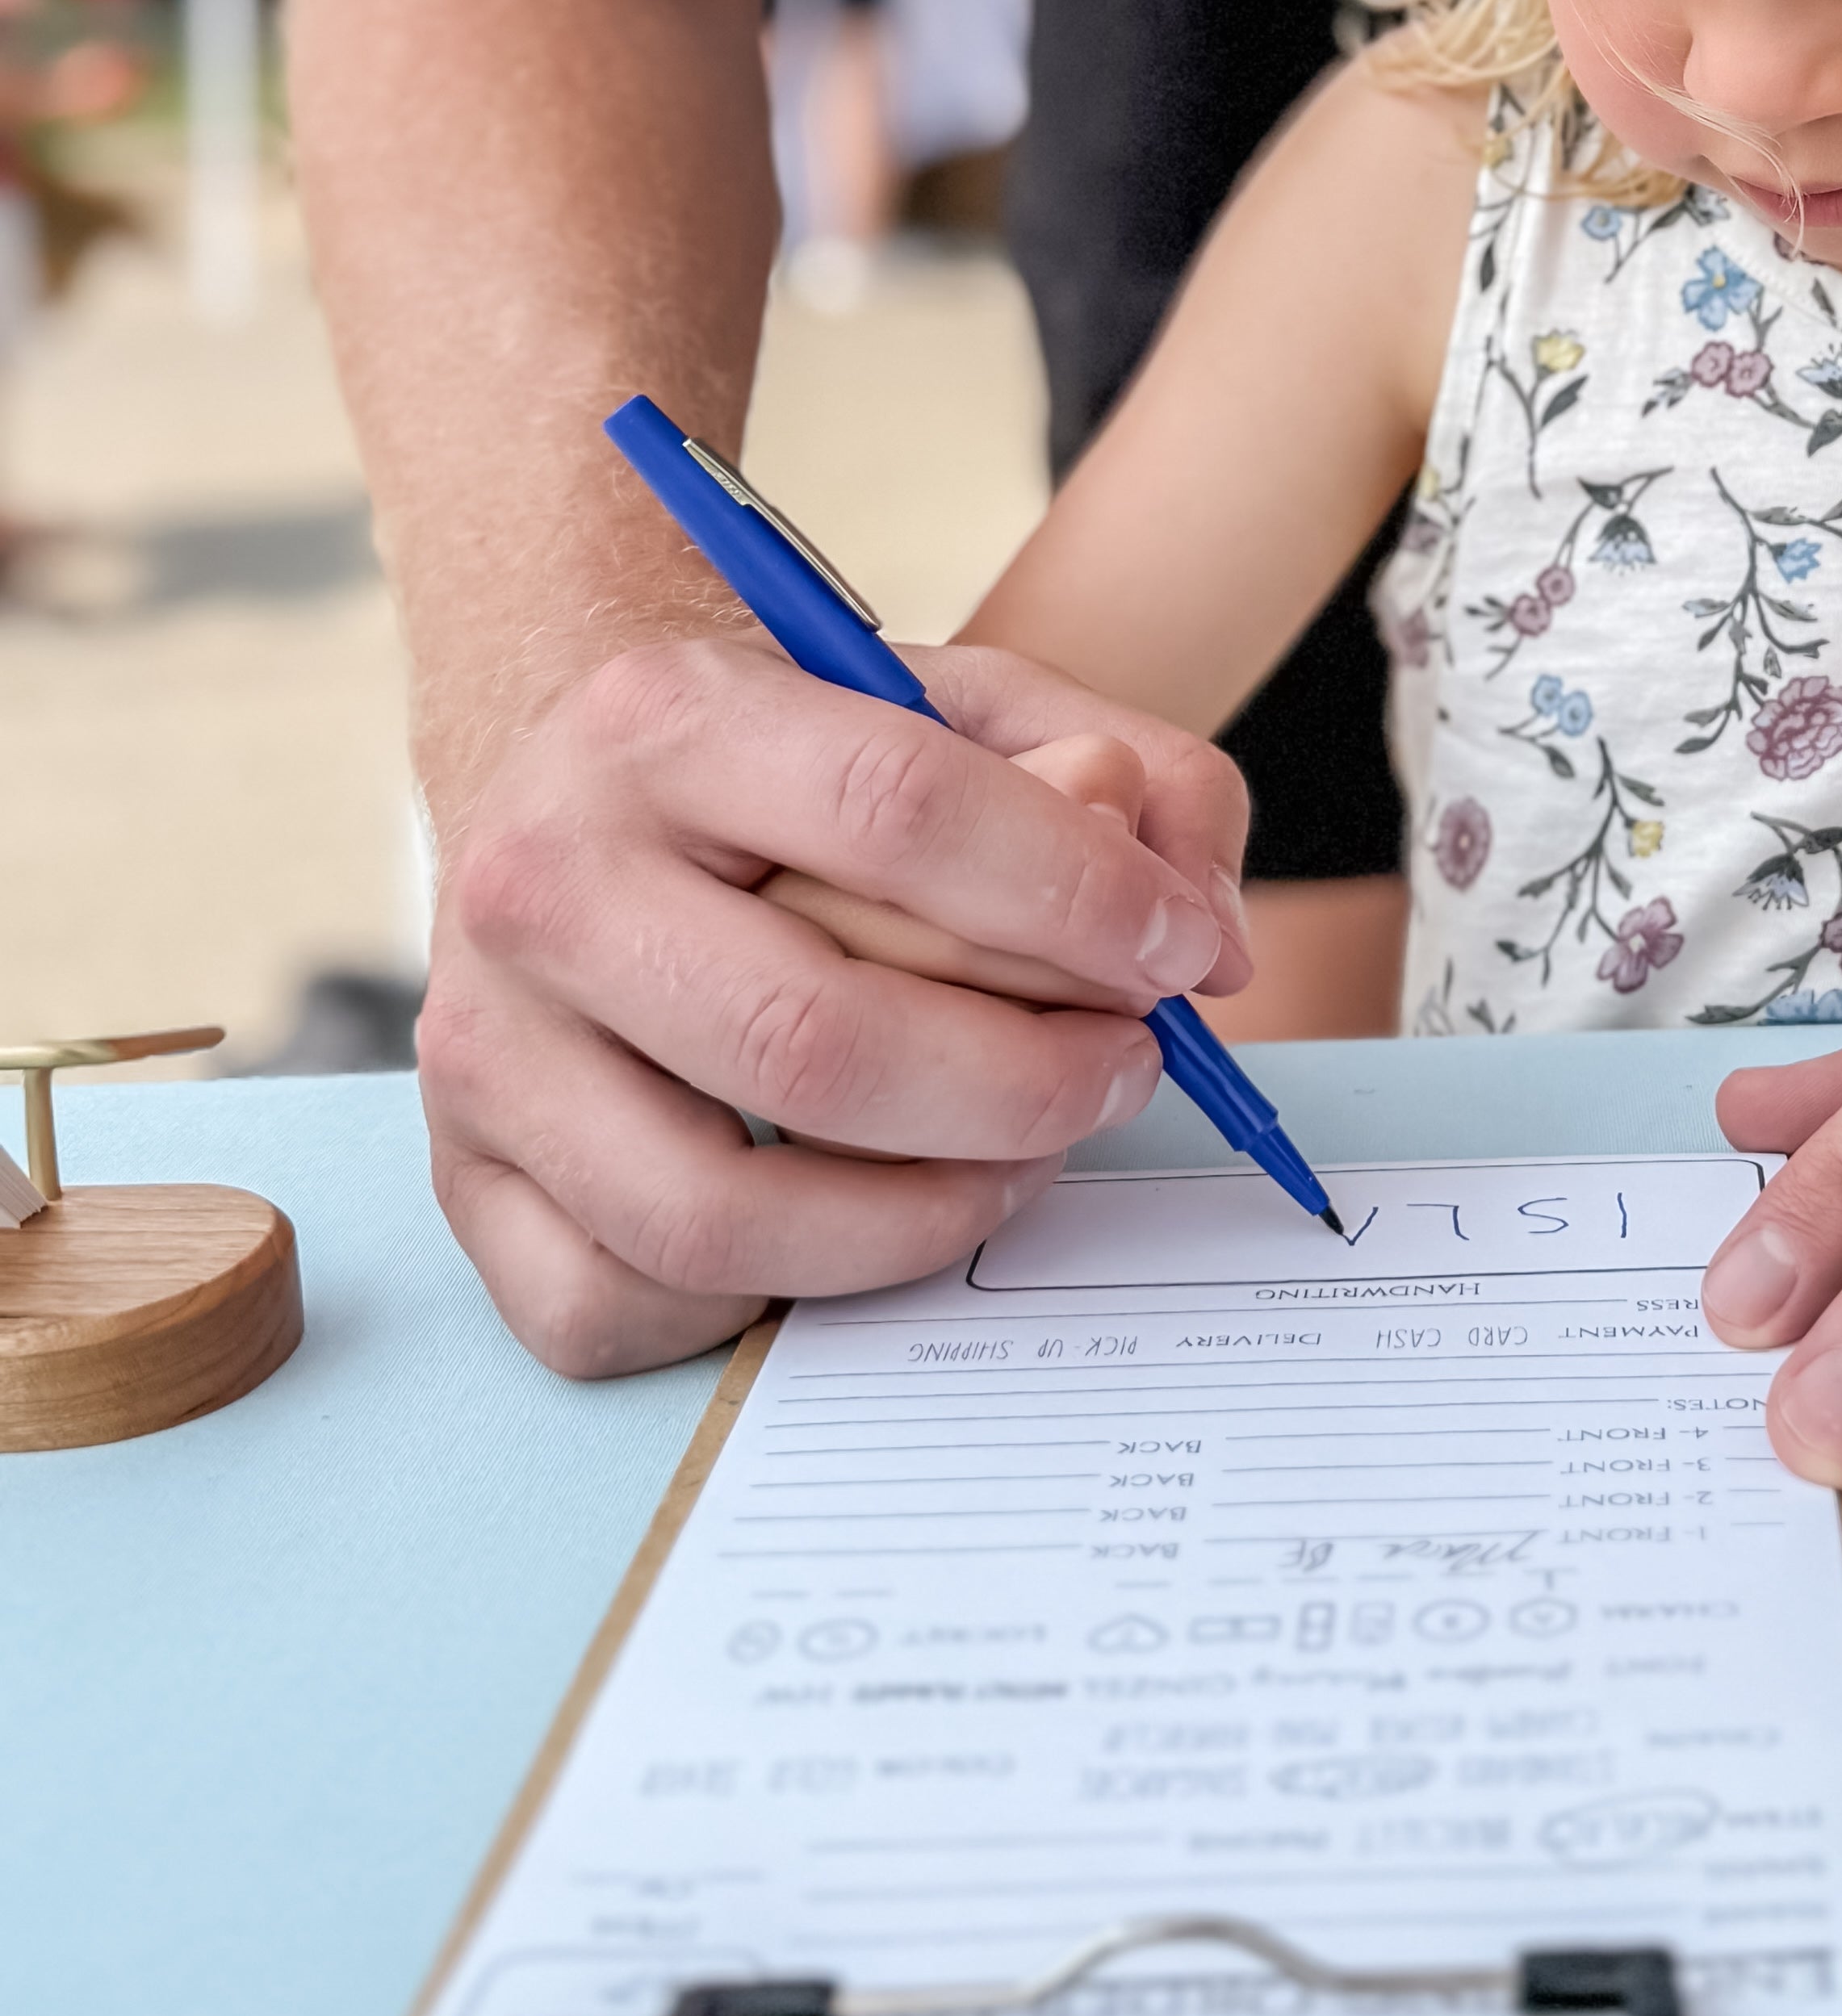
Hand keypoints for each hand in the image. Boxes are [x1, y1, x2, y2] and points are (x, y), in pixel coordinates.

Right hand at [419, 637, 1250, 1377]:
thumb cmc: (808, 775)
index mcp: (666, 716)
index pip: (898, 810)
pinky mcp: (462, 1179)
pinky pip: (620, 1304)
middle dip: (1020, 1085)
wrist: (592, 801)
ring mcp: (484, 1043)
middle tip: (1120, 1072)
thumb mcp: (972, 711)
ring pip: (717, 1209)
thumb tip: (1205, 936)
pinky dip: (768, 1297)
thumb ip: (1130, 781)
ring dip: (922, 1214)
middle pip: (814, 1039)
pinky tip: (853, 1214)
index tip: (1180, 952)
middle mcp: (540, 877)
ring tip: (1018, 1156)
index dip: (1076, 901)